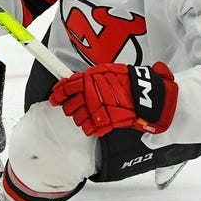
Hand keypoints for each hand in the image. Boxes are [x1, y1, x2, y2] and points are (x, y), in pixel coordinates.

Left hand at [49, 62, 177, 136]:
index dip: (58, 94)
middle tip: (79, 106)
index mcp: (89, 79)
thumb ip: (90, 76)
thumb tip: (75, 81)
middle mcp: (89, 95)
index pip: (65, 88)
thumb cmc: (128, 81)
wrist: (145, 95)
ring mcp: (95, 110)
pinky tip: (98, 122)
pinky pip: (88, 129)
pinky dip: (92, 127)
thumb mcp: (107, 71)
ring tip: (92, 114)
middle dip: (72, 107)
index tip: (56, 97)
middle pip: (68, 106)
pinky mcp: (103, 123)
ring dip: (82, 118)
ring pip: (77, 119)